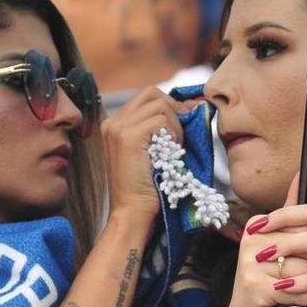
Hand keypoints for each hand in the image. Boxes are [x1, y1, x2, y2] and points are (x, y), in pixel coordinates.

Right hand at [100, 86, 190, 224]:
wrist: (132, 212)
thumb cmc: (148, 186)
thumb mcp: (154, 150)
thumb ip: (163, 127)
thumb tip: (193, 105)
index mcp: (115, 124)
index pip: (148, 96)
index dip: (172, 105)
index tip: (188, 118)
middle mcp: (112, 121)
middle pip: (153, 94)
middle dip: (175, 110)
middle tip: (182, 134)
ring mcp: (118, 127)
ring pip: (160, 105)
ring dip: (175, 126)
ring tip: (172, 149)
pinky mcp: (128, 136)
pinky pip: (161, 119)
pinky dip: (173, 133)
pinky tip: (170, 152)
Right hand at [223, 174, 306, 306]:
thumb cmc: (271, 279)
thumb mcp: (282, 245)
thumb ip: (292, 212)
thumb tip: (303, 172)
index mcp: (256, 225)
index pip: (298, 223)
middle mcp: (249, 240)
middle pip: (301, 244)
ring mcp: (249, 263)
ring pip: (300, 267)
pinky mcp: (254, 287)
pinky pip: (294, 289)